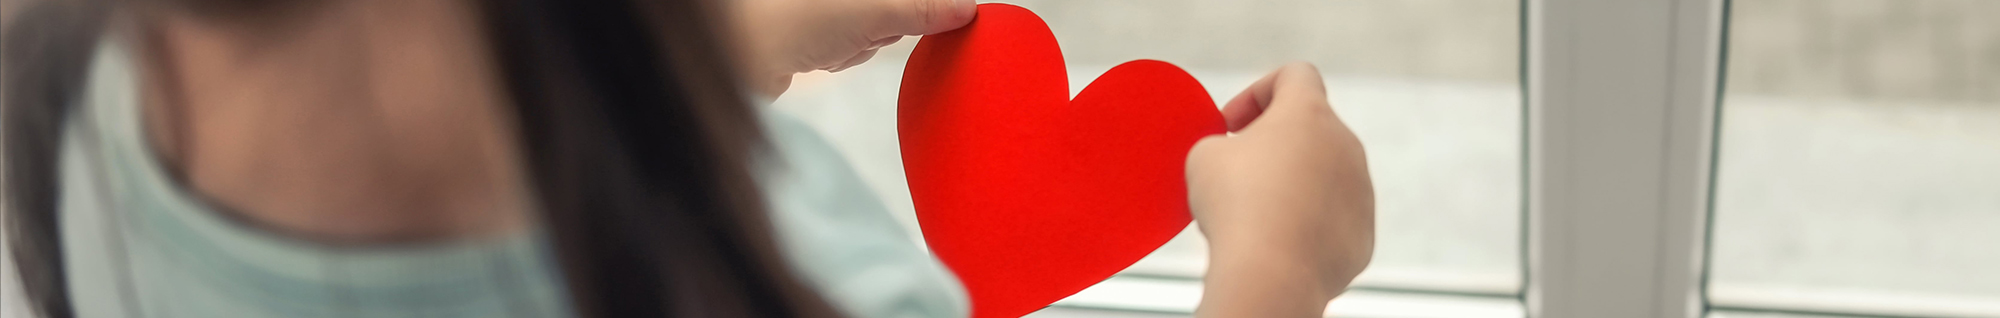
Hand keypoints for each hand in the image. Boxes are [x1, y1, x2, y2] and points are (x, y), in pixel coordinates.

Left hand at [726, 0, 976, 96]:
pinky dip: (843, 53)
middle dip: (887, 21)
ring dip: (865, 40)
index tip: (940, 18)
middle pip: (893, 4)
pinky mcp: (810, 28)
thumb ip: (924, 7)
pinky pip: (849, 41)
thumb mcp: (878, 10)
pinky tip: (823, 56)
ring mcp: (825, 8)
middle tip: (870, 29)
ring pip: (873, 23)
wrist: (737, 57)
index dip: (920, 7)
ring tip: (837, 44)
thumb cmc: (796, 19)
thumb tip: (966, 8)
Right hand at [1185, 63, 1374, 316]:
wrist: (1271, 273)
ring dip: (1291, 186)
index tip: (1231, 126)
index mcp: (1309, 113)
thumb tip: (1235, 159)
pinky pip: (1331, 219)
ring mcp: (1360, 190)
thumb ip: (1222, 143)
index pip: (1295, 75)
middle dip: (1273, 145)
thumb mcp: (1204, 156)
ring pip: (1323, 177)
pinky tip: (1275, 242)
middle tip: (1237, 173)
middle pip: (1310, 130)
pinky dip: (1305, 225)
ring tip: (1254, 214)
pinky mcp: (1362, 233)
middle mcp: (1345, 145)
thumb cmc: (1235, 205)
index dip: (1257, 93)